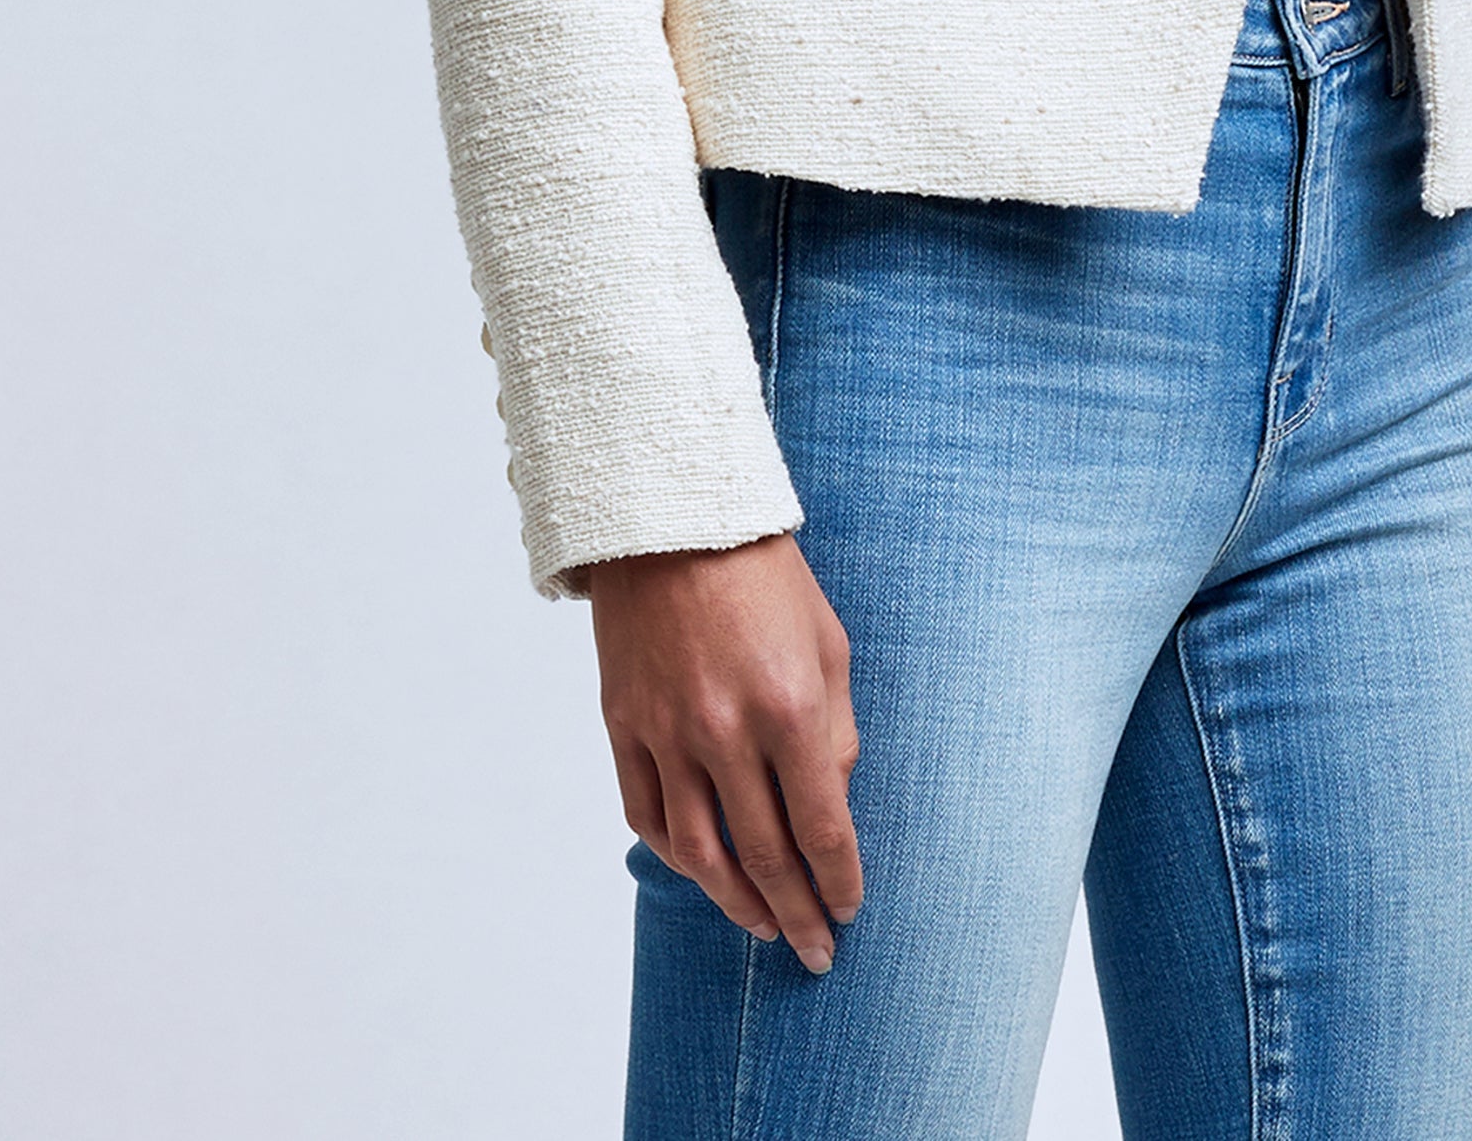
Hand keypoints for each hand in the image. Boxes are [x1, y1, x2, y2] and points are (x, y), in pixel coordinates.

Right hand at [585, 531, 861, 971]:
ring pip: (700, 854)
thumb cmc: (763, 574)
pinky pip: (647, 816)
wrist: (671, 519)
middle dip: (796, 915)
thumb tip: (834, 801)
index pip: (821, 827)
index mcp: (790, 707)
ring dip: (736, 905)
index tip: (848, 910)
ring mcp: (668, 733)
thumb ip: (836, 729)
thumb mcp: (828, 641)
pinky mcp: (623, 727)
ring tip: (762, 929)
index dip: (838, 880)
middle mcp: (727, 731)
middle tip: (816, 952)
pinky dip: (676, 857)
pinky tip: (703, 873)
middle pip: (765, 856)